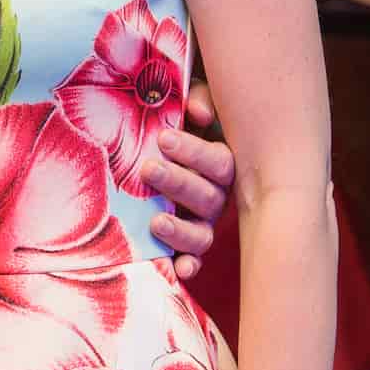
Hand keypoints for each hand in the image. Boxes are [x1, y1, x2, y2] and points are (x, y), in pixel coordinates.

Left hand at [149, 80, 236, 281]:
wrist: (163, 143)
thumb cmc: (183, 119)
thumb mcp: (192, 103)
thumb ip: (199, 99)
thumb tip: (200, 114)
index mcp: (222, 162)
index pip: (218, 161)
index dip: (193, 152)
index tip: (163, 138)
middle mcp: (217, 195)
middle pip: (208, 197)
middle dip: (178, 183)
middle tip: (148, 169)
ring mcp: (203, 222)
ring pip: (202, 233)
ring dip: (181, 230)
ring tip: (156, 221)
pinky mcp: (188, 242)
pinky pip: (193, 258)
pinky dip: (189, 265)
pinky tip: (180, 270)